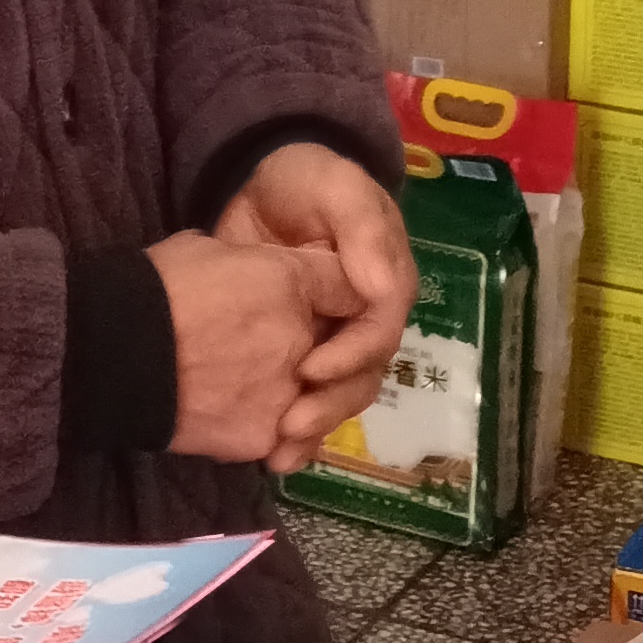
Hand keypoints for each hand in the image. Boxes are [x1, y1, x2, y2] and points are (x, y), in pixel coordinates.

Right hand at [149, 231, 333, 470]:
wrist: (105, 354)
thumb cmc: (150, 288)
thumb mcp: (205, 249)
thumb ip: (250, 265)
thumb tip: (252, 275)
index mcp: (291, 282)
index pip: (343, 287)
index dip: (328, 292)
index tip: (312, 300)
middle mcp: (303, 339)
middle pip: (333, 346)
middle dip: (308, 347)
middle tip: (263, 349)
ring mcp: (286, 394)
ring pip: (312, 398)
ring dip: (291, 395)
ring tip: (244, 389)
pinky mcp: (263, 436)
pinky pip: (281, 437)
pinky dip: (263, 430)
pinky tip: (233, 418)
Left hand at [217, 142, 418, 460]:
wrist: (256, 191)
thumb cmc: (303, 182)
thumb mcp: (332, 181)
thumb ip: (361, 226)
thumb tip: (383, 290)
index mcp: (385, 279)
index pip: (381, 328)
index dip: (352, 354)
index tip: (312, 369)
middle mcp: (368, 318)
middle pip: (364, 375)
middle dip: (331, 405)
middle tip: (289, 425)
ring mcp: (337, 341)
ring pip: (341, 397)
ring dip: (315, 428)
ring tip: (278, 452)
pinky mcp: (303, 355)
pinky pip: (311, 401)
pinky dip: (298, 435)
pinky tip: (274, 460)